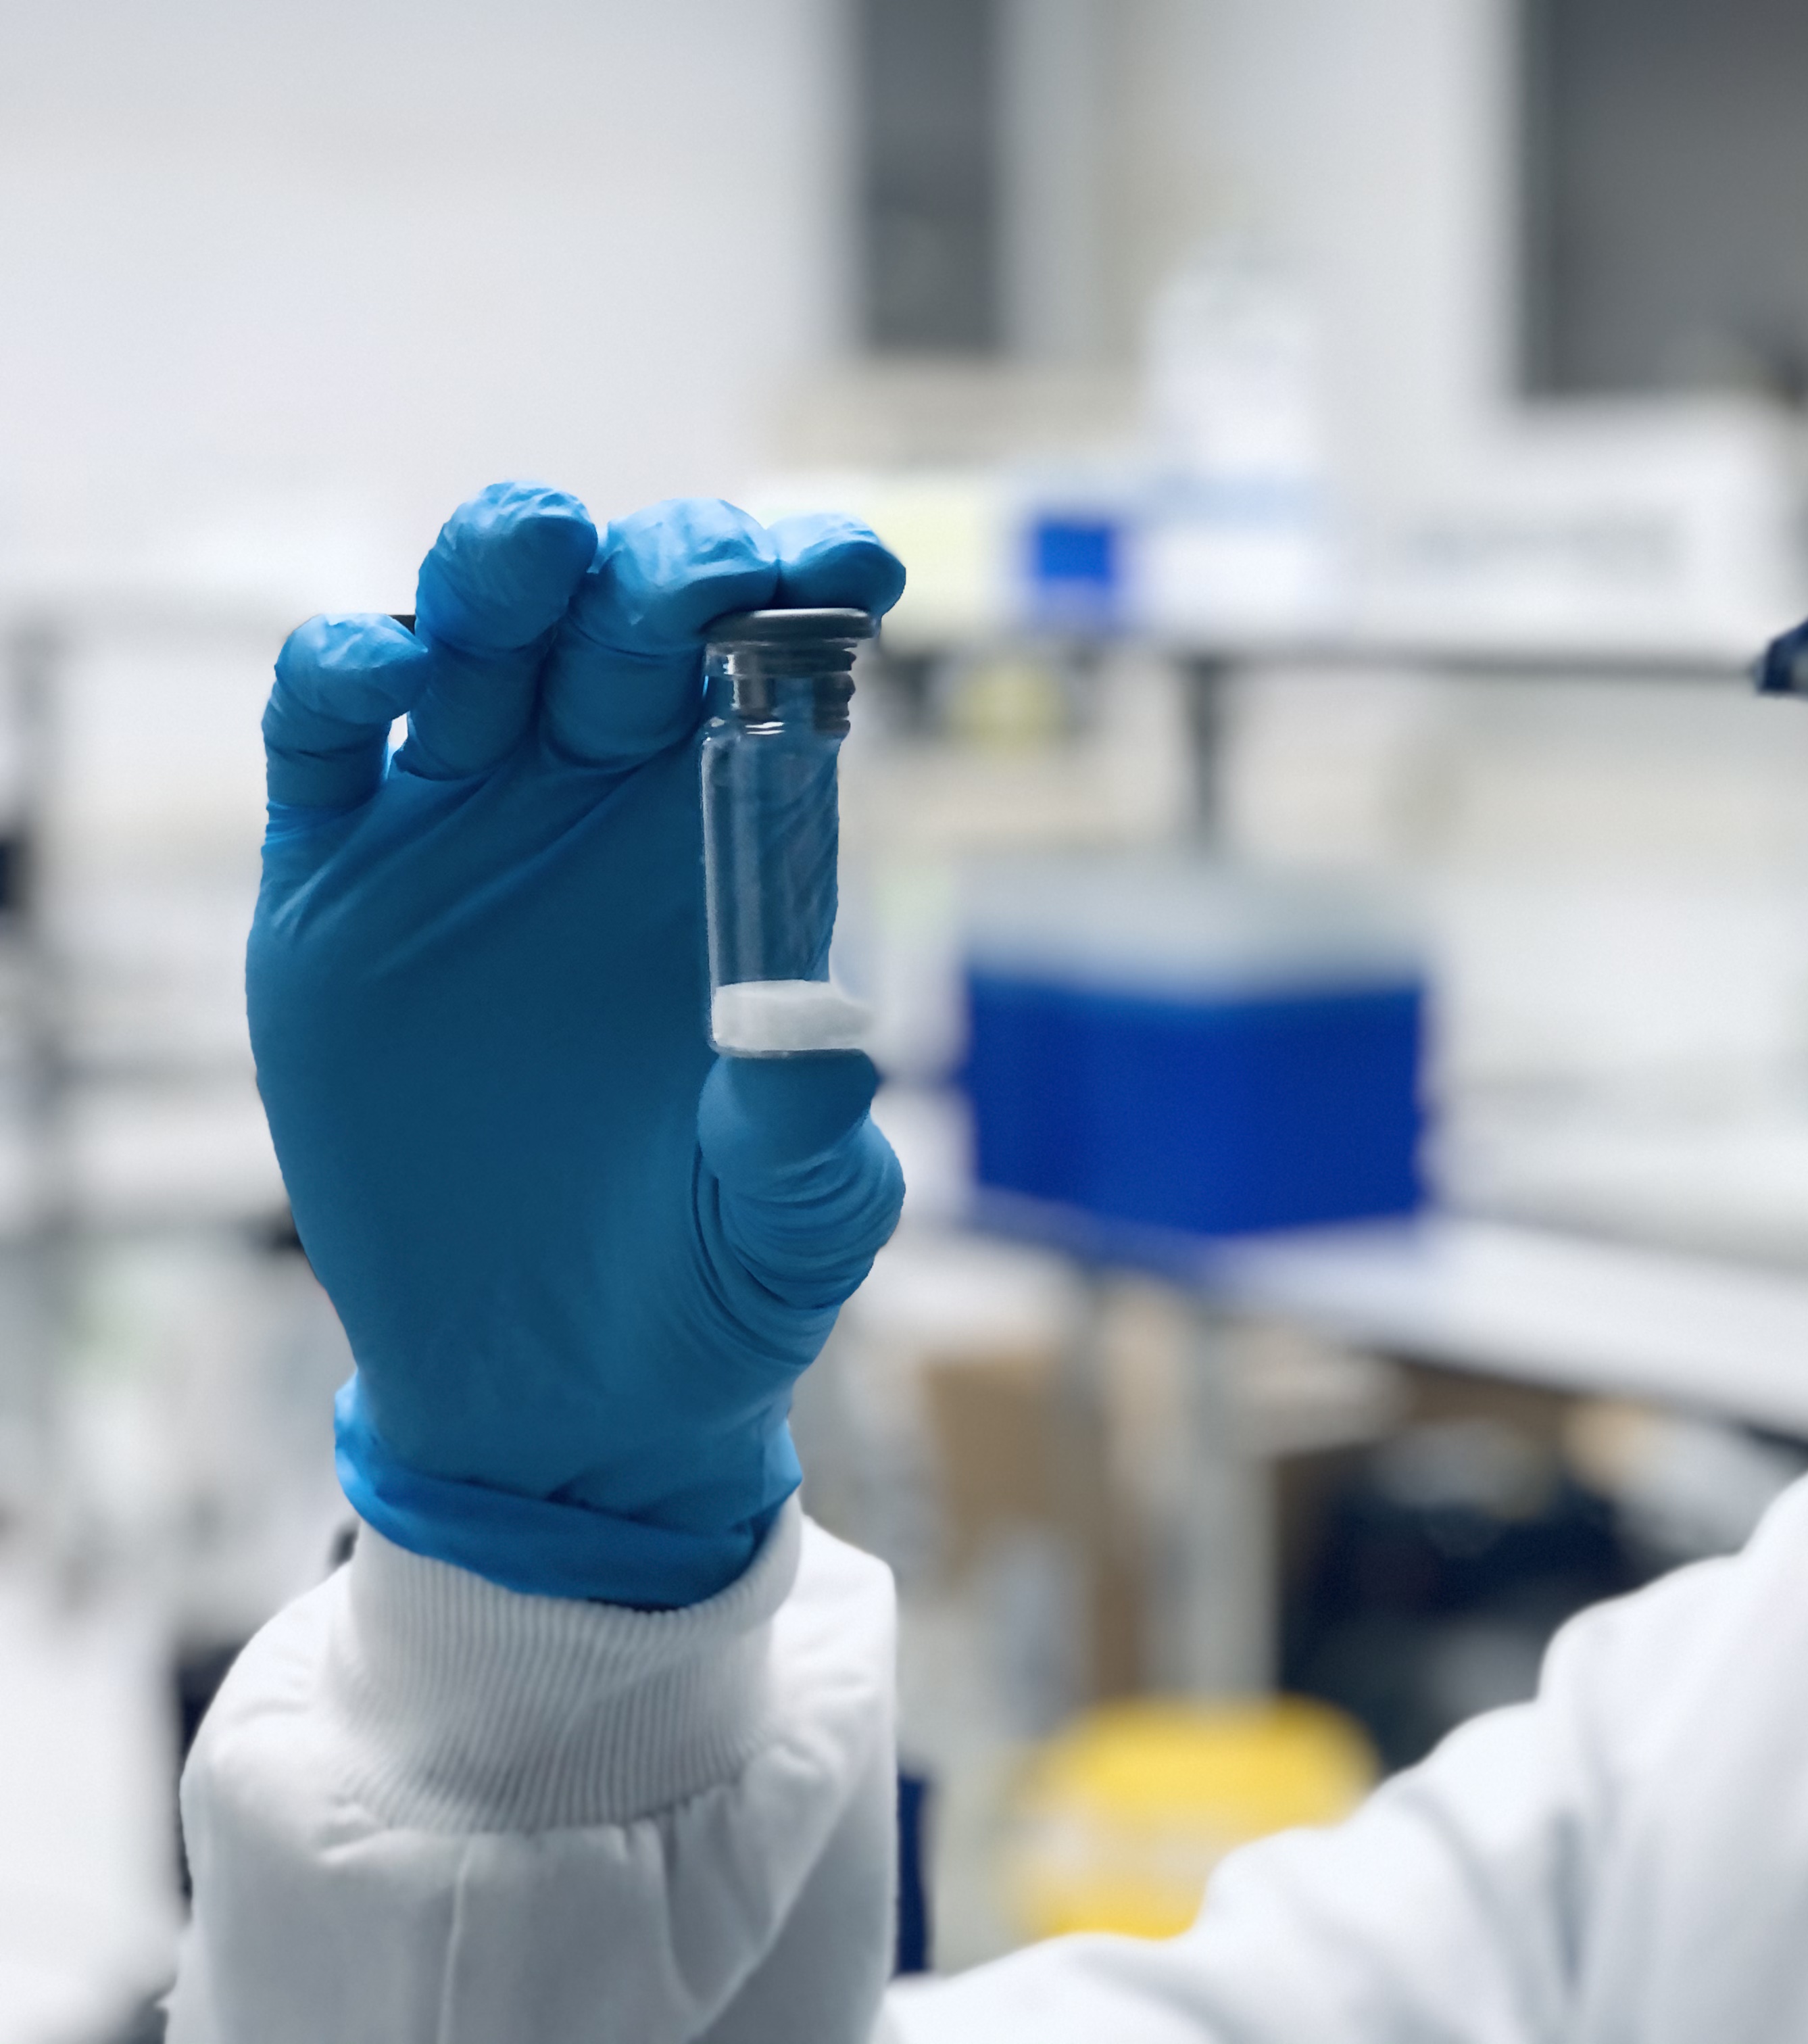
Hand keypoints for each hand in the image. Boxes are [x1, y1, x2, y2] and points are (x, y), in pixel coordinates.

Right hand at [250, 481, 908, 1606]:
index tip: (850, 561)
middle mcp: (604, 812)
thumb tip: (823, 1029)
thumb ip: (810, 1128)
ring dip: (504, 572)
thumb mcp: (791, 1222)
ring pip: (477, 640)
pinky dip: (344, 673)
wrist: (561, 1390)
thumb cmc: (716, 1285)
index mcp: (736, 849)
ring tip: (537, 554)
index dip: (810, 591)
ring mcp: (464, 834)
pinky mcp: (336, 891)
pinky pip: (324, 739)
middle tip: (699, 569)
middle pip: (630, 623)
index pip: (780, 674)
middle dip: (666, 567)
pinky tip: (392, 665)